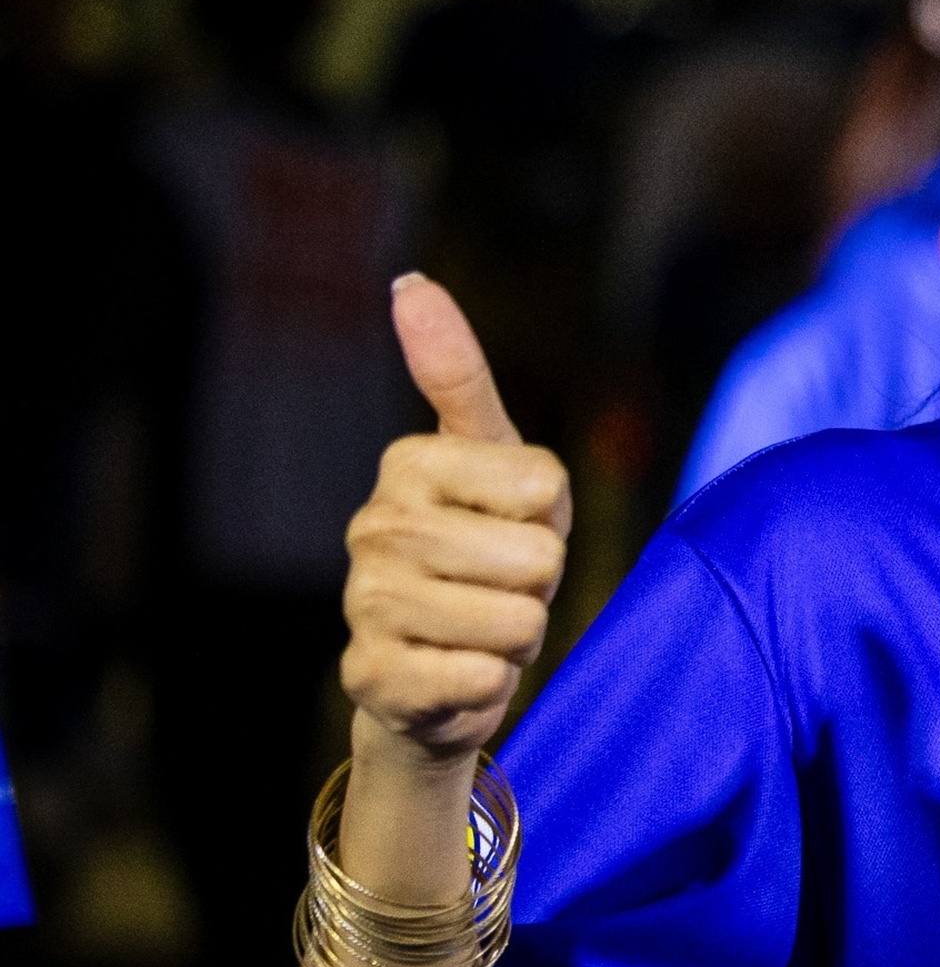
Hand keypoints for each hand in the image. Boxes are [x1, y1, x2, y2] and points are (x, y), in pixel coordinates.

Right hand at [340, 275, 571, 771]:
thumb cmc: (484, 546)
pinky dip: (490, 684)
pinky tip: (455, 674)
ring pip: (517, 618)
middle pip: (536, 555)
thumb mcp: (494, 454)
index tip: (510, 524)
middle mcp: (372, 528)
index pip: (544, 485)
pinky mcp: (372, 679)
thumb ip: (457, 373)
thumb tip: (409, 282)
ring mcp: (364, 607)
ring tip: (481, 627)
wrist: (442, 670)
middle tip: (500, 585)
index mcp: (406, 465)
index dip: (549, 515)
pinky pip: (482, 679)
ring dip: (517, 634)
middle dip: (539, 580)